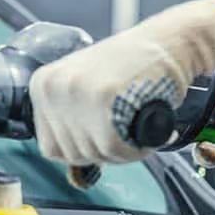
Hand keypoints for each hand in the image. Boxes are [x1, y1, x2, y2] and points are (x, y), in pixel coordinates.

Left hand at [29, 0, 214, 165]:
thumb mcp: (89, 86)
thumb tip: (74, 172)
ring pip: (95, 153)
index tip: (105, 135)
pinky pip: (115, 149)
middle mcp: (54, 88)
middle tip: (128, 130)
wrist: (170, 42)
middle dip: (104, 150)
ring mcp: (76, 93)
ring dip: (122, 150)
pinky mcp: (102, 99)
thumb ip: (73, 119)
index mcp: (44, 84)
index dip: (84, 148)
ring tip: (138, 125)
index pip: (50, 146)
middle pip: (72, 154)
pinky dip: (136, 150)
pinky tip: (148, 132)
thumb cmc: (136, 65)